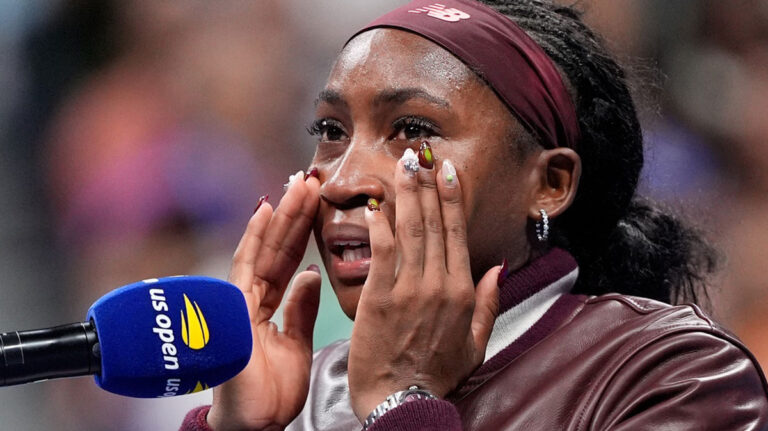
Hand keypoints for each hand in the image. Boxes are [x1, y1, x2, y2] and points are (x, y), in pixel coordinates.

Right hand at [207, 173, 320, 429]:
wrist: (253, 424)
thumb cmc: (270, 391)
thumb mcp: (296, 343)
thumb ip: (301, 308)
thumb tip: (312, 275)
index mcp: (269, 307)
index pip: (288, 260)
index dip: (303, 231)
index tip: (318, 203)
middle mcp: (253, 298)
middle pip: (276, 248)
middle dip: (294, 214)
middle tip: (310, 180)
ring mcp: (240, 300)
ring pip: (263, 249)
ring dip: (281, 216)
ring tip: (296, 185)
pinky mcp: (234, 307)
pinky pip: (246, 267)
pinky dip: (255, 238)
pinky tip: (265, 210)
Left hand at [348, 153, 500, 420]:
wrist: (401, 402)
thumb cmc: (436, 376)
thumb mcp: (476, 345)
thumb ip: (488, 304)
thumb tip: (497, 269)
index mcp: (462, 293)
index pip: (456, 234)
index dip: (452, 199)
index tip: (448, 172)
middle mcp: (439, 284)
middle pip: (433, 224)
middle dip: (428, 185)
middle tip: (422, 154)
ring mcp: (408, 289)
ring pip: (411, 230)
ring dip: (407, 194)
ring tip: (404, 165)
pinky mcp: (379, 297)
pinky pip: (382, 251)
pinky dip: (381, 226)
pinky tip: (378, 204)